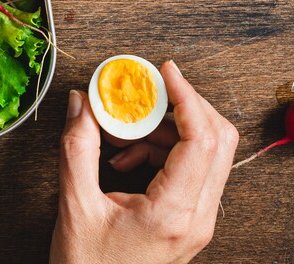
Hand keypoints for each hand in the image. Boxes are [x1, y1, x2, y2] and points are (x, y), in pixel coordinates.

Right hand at [51, 61, 237, 263]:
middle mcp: (197, 218)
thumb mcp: (75, 205)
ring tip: (124, 132)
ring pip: (208, 153)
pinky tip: (128, 155)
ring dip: (169, 129)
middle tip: (148, 91)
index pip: (201, 139)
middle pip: (218, 140)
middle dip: (185, 106)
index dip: (186, 97)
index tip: (165, 72)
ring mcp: (198, 222)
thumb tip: (82, 103)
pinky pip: (193, 170)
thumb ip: (78, 148)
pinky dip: (166, 150)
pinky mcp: (190, 222)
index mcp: (174, 213)